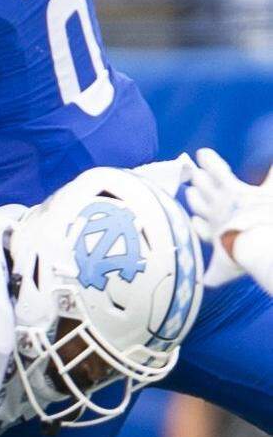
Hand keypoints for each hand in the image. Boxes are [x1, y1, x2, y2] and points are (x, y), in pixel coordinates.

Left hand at [188, 148, 270, 243]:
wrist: (256, 247)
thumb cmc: (265, 218)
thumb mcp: (271, 193)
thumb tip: (268, 176)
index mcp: (232, 190)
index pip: (216, 170)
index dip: (209, 160)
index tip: (201, 153)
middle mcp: (219, 204)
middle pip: (202, 186)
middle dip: (198, 177)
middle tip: (193, 172)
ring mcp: (214, 222)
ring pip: (198, 205)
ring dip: (194, 197)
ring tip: (190, 192)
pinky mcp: (214, 238)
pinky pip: (201, 229)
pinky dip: (198, 223)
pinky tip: (196, 222)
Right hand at [189, 147, 272, 291]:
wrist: (246, 244)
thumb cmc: (236, 258)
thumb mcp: (220, 273)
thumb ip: (212, 276)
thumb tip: (204, 284)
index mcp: (212, 235)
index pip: (202, 227)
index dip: (198, 224)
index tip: (193, 218)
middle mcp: (213, 216)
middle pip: (203, 201)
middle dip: (198, 192)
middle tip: (190, 180)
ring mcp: (221, 201)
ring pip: (210, 183)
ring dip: (204, 172)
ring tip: (199, 159)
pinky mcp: (230, 189)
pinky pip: (221, 171)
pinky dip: (213, 162)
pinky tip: (205, 152)